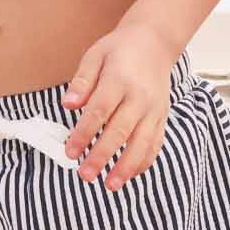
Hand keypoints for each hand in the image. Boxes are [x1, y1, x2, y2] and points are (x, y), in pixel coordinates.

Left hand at [62, 22, 176, 188]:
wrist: (154, 43)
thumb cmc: (119, 50)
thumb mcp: (95, 56)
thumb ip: (81, 82)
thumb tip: (67, 104)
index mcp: (119, 80)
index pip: (99, 111)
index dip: (84, 134)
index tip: (70, 152)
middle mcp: (139, 97)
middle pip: (120, 131)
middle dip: (102, 156)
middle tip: (85, 175)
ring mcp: (154, 109)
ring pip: (142, 142)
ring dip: (127, 166)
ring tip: (111, 186)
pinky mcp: (162, 117)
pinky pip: (155, 143)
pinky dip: (144, 161)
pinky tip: (130, 175)